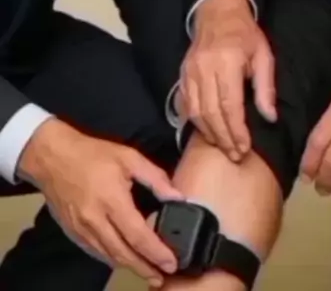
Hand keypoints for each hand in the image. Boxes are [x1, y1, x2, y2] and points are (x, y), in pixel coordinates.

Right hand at [18, 118, 182, 287]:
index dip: (156, 252)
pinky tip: (123, 259)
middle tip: (162, 276)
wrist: (52, 158)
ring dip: (129, 267)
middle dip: (144, 268)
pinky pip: (96, 252)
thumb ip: (155, 178)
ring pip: (109, 257)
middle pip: (123, 254)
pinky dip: (112, 259)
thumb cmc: (92, 154)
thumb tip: (177, 197)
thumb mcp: (129, 157)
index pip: (138, 236)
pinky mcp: (73, 233)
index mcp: (112, 201)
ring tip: (148, 272)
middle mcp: (96, 221)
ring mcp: (82, 230)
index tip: (171, 263)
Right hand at [179, 0, 276, 161]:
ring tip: (223, 147)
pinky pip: (185, 104)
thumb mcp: (263, 55)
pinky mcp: (182, 74)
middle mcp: (204, 68)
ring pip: (195, 111)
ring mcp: (190, 71)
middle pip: (210, 112)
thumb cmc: (245, 34)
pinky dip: (194, 121)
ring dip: (209, 133)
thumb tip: (269, 118)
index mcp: (227, 61)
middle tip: (236, 155)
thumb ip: (265, 87)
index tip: (245, 148)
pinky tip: (206, 132)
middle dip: (223, 138)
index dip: (236, 130)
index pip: (229, 104)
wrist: (218, 12)